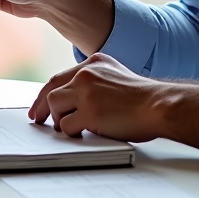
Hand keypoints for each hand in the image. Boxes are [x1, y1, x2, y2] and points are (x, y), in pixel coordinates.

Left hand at [29, 53, 165, 140]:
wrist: (161, 105)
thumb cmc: (145, 98)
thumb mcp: (117, 76)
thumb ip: (97, 80)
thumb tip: (75, 98)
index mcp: (94, 62)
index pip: (60, 77)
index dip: (46, 93)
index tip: (39, 105)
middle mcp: (87, 74)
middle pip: (52, 90)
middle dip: (41, 108)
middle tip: (37, 120)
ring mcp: (87, 93)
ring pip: (55, 106)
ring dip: (59, 120)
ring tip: (69, 129)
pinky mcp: (89, 113)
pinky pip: (67, 126)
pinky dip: (70, 133)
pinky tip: (80, 135)